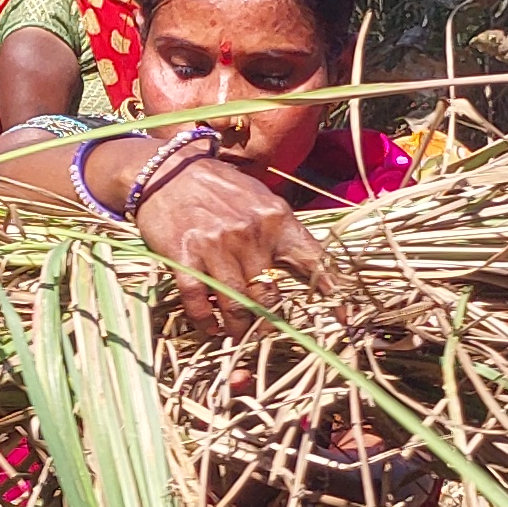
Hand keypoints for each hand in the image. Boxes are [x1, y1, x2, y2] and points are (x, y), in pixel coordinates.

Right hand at [130, 154, 333, 327]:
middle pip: (269, 295)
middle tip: (263, 331)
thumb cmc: (217, 187)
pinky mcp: (184, 257)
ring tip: (235, 335)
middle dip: (267, 320)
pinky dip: (205, 321)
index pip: (313, 261)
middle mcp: (250, 233)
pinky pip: (199, 302)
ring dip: (237, 328)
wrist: (165, 171)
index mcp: (276, 218)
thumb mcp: (259, 200)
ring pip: (236, 305)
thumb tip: (306, 269)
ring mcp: (216, 246)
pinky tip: (209, 327)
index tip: (342, 318)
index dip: (330, 293)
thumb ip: (280, 232)